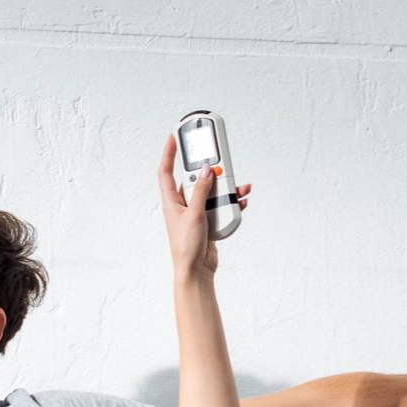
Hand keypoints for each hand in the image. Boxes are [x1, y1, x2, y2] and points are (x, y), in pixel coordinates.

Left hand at [155, 134, 251, 275]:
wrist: (196, 269)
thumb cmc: (186, 245)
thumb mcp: (194, 214)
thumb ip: (202, 191)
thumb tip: (208, 170)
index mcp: (172, 201)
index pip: (166, 172)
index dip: (168, 154)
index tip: (173, 138)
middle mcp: (183, 204)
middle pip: (197, 180)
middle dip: (211, 172)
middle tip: (221, 162)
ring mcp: (196, 212)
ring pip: (212, 192)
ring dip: (226, 189)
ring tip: (240, 186)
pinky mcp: (208, 220)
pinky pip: (220, 205)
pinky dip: (231, 202)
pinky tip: (241, 201)